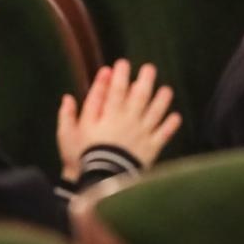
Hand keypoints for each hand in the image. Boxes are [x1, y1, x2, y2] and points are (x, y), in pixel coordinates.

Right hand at [57, 60, 180, 180]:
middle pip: (139, 96)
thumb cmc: (82, 157)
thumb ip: (68, 115)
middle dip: (145, 80)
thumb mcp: (68, 135)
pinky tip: (176, 117)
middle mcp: (127, 121)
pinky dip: (170, 125)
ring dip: (161, 100)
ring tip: (167, 90)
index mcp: (108, 115)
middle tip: (150, 68)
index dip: (119, 76)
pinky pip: (163, 134)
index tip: (122, 63)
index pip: (115, 90)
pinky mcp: (150, 149)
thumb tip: (67, 97)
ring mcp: (141, 134)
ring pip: (154, 112)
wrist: (102, 180)